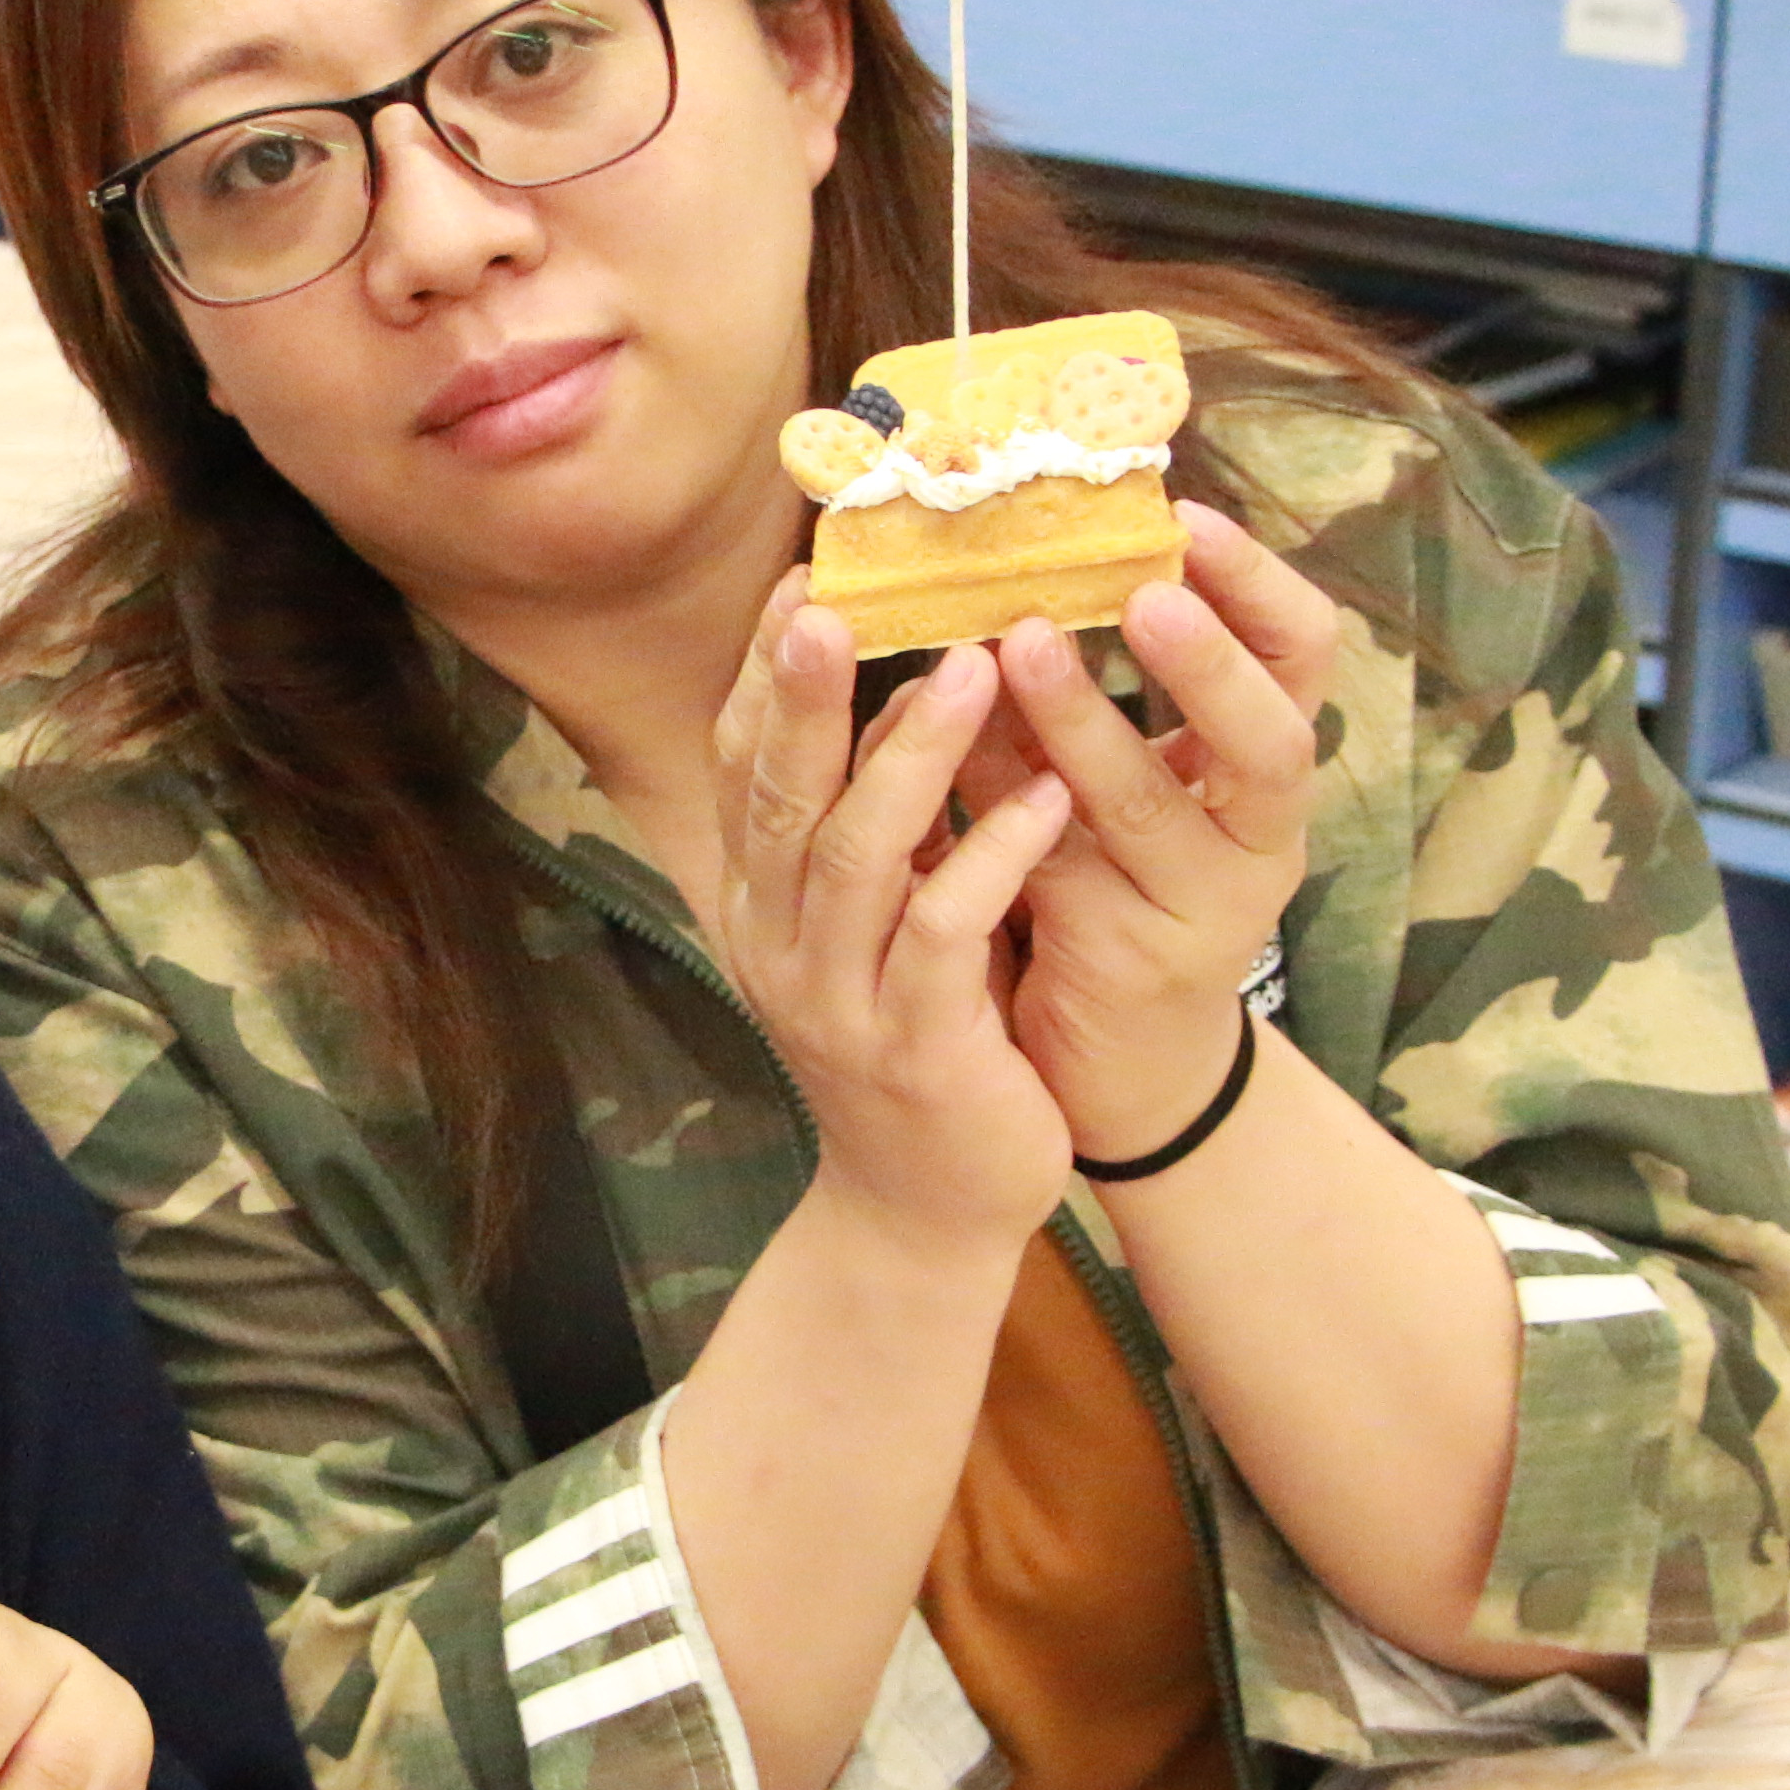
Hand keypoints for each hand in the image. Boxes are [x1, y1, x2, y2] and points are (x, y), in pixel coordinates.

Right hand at [707, 573, 1084, 1244]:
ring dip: (912, 756)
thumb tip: (895, 690)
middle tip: (834, 597)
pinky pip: (945, 935)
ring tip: (975, 667)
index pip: (743, 767)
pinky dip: (992, 857)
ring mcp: (839, 1001)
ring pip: (857, 856)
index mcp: (760, 903)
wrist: (927, 1211)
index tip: (807, 578)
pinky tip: (1046, 798)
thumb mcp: (875, 923)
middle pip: (777, 797)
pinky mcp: (918, 1050)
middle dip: (804, 693)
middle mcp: (779, 943)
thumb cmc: (915, 1041)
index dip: (767, 674)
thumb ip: (874, 822)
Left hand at [969, 504, 1344, 1162]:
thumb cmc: (1102, 891)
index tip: (1188, 514)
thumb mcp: (1095, 782)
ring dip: (1088, 722)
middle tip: (1144, 590)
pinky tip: (956, 758)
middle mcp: (1258, 833)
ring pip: (1156, 807)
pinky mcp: (1132, 964)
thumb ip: (1059, 698)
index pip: (1303, 654)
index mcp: (1258, 766)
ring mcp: (1205, 907)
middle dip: (1208, 663)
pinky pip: (1066, 869)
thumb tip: (982, 567)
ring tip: (1023, 643)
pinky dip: (1011, 806)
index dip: (1258, 584)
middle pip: (1274, 739)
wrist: (1108, 1067)